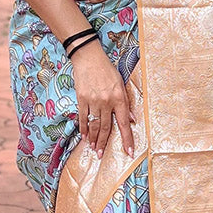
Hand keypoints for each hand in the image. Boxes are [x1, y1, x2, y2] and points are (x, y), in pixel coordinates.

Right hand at [70, 40, 134, 158]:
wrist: (88, 57)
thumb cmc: (107, 69)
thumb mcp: (121, 84)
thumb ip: (125, 103)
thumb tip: (131, 119)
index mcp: (119, 98)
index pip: (124, 123)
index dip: (127, 139)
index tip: (129, 152)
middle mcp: (106, 102)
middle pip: (105, 128)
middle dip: (104, 143)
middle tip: (101, 155)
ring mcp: (93, 101)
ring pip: (94, 125)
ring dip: (93, 139)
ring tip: (93, 149)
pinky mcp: (82, 99)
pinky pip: (83, 118)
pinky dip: (84, 128)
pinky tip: (84, 137)